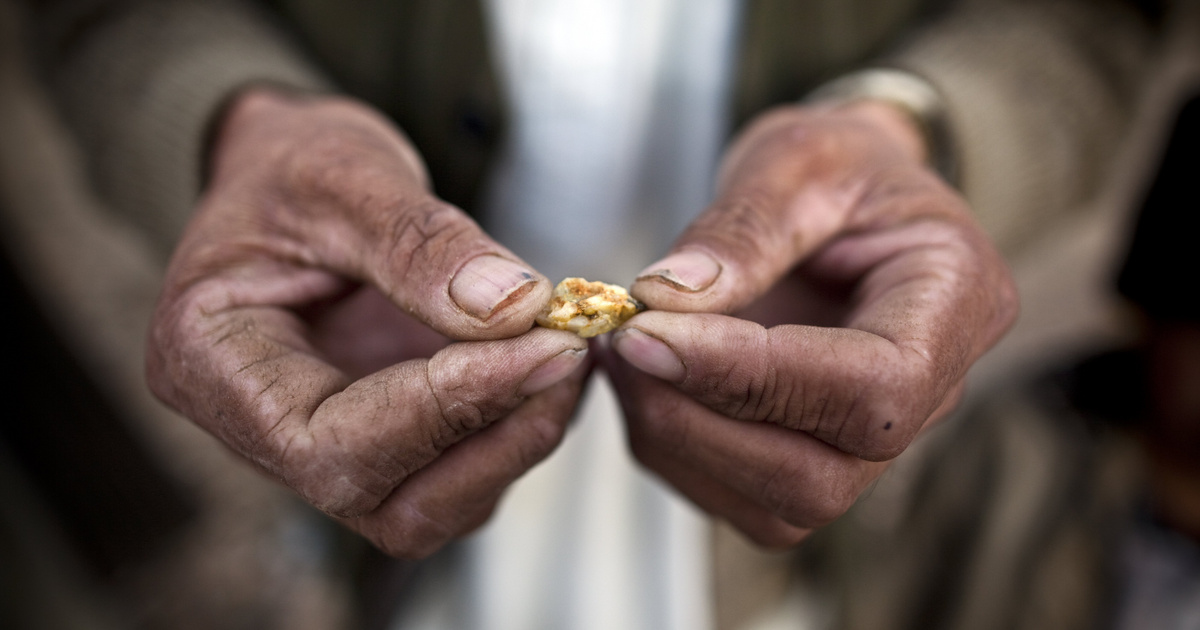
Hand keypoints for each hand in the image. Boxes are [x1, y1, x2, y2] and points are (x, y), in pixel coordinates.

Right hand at [146, 87, 588, 557]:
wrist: (297, 175)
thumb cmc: (294, 165)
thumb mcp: (346, 176)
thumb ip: (421, 243)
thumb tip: (513, 308)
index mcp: (211, 366)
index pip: (327, 442)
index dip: (443, 407)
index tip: (539, 344)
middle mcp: (264, 429)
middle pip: (387, 504)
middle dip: (492, 438)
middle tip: (568, 351)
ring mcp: (330, 444)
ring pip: (435, 505)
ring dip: (515, 440)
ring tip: (567, 349)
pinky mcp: (389, 440)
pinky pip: (460, 471)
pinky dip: (516, 426)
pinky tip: (549, 361)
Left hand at [603, 102, 1017, 545]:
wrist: (847, 195)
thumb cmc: (839, 166)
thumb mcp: (797, 160)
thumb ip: (741, 228)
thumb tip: (665, 299)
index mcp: (956, 308)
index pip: (870, 389)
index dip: (751, 375)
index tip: (649, 332)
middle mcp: (930, 399)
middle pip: (821, 478)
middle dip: (699, 422)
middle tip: (624, 342)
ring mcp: (870, 444)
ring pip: (775, 506)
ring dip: (675, 438)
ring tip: (625, 350)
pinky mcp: (811, 460)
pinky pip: (737, 496)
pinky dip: (670, 447)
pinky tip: (641, 377)